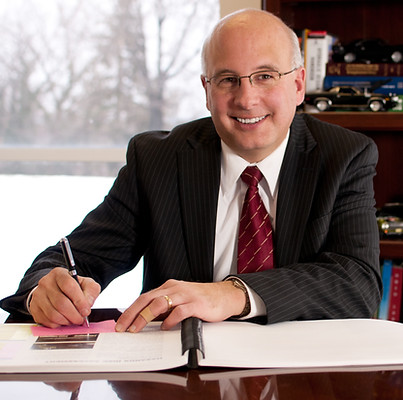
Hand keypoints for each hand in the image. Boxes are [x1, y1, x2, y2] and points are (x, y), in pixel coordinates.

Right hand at [29, 267, 99, 327]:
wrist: (56, 289)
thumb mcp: (86, 284)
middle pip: (61, 303)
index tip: (86, 310)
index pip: (69, 286)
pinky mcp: (34, 308)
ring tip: (73, 320)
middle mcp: (46, 283)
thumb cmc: (72, 287)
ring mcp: (38, 296)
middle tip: (81, 319)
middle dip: (74, 315)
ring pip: (53, 314)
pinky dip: (58, 324)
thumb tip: (88, 303)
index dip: (79, 301)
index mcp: (59, 273)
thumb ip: (91, 291)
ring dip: (67, 321)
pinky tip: (64, 320)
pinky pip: (47, 321)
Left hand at [115, 279, 245, 332]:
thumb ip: (165, 307)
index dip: (130, 310)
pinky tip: (165, 327)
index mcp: (169, 287)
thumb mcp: (180, 299)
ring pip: (159, 303)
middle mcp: (175, 288)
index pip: (144, 297)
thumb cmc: (202, 299)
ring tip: (137, 329)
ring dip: (145, 317)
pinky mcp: (196, 304)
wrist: (225, 296)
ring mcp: (185, 295)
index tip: (121, 323)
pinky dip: (169, 320)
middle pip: (147, 299)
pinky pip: (179, 311)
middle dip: (132, 314)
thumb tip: (146, 319)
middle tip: (123, 327)